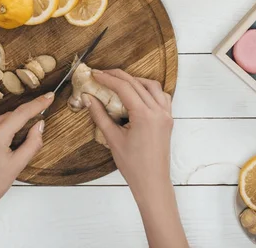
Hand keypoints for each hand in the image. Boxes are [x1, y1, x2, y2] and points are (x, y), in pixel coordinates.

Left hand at [0, 93, 52, 247]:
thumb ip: (32, 143)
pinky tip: (6, 144)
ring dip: (13, 124)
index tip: (49, 96)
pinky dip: (2, 129)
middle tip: (39, 124)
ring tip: (18, 144)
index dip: (37, 104)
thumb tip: (40, 125)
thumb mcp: (17, 166)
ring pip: (1, 120)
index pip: (21, 113)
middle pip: (11, 116)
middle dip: (25, 118)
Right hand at [85, 69, 172, 198]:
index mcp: (144, 115)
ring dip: (135, 80)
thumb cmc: (132, 165)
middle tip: (102, 74)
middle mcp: (158, 111)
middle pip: (136, 83)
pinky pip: (161, 96)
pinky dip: (149, 90)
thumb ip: (100, 115)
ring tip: (119, 81)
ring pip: (151, 86)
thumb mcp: (112, 138)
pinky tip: (138, 93)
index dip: (107, 78)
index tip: (95, 74)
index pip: (124, 87)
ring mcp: (166, 114)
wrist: (152, 182)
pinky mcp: (168, 119)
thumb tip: (87, 98)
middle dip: (118, 76)